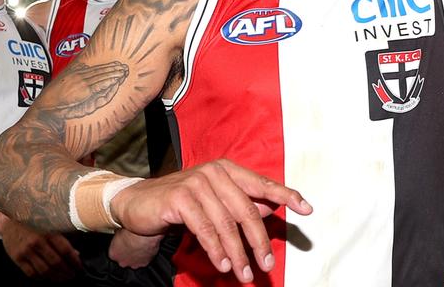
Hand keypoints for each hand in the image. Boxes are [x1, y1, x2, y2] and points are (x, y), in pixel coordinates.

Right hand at [0, 219, 80, 280]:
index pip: (65, 250)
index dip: (74, 261)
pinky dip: (41, 278)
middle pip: (56, 262)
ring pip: (44, 270)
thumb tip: (76, 254)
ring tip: (63, 278)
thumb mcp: (49, 228)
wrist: (9, 224)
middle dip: (67, 271)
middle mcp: (37, 242)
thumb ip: (62, 241)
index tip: (80, 267)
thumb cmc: (33, 225)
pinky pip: (31, 273)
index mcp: (48, 233)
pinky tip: (48, 277)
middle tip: (73, 275)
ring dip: (56, 277)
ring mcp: (26, 252)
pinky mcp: (17, 259)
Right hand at [108, 158, 311, 283]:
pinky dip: (216, 250)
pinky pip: (205, 229)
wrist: (137, 204)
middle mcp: (216, 172)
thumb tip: (273, 209)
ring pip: (227, 224)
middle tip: (266, 264)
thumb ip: (243, 204)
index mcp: (229, 170)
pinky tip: (222, 264)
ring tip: (244, 273)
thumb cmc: (181, 203)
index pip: (264, 184)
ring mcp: (197, 183)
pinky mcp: (180, 198)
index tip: (307, 209)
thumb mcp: (216, 202)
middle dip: (259, 241)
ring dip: (237, 253)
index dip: (287, 196)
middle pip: (247, 210)